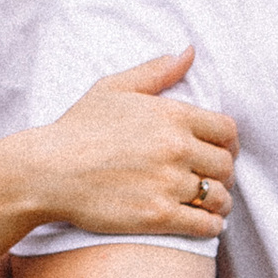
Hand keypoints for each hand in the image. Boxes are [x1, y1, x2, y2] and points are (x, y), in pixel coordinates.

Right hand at [30, 51, 237, 241]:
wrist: (47, 170)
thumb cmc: (78, 128)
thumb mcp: (114, 88)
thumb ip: (156, 71)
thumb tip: (190, 52)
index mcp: (171, 115)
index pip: (227, 131)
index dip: (229, 144)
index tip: (221, 153)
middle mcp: (175, 148)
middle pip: (226, 165)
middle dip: (224, 174)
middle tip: (213, 180)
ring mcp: (167, 183)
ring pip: (219, 197)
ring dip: (221, 203)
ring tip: (212, 204)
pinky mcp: (158, 216)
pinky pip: (206, 225)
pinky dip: (212, 226)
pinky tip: (206, 223)